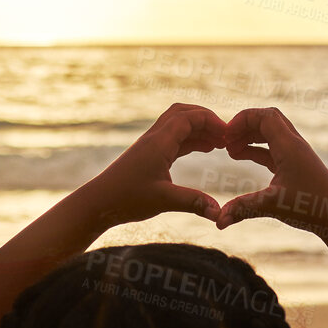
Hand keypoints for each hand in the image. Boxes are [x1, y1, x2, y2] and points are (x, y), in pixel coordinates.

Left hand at [76, 104, 225, 226]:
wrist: (98, 203)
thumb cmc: (126, 199)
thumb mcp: (163, 201)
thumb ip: (193, 203)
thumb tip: (220, 213)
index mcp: (159, 142)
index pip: (188, 117)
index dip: (211, 121)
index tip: (229, 135)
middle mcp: (154, 138)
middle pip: (183, 113)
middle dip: (206, 119)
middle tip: (227, 135)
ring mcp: (151, 146)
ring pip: (178, 125)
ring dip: (199, 130)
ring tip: (221, 143)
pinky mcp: (149, 156)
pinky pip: (174, 139)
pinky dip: (191, 140)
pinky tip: (204, 149)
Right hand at [214, 107, 327, 238]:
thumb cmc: (310, 209)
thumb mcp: (273, 206)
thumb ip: (243, 209)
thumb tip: (218, 221)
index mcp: (289, 146)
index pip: (264, 116)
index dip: (242, 119)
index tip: (225, 135)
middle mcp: (294, 145)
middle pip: (267, 120)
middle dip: (244, 126)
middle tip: (225, 141)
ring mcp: (296, 155)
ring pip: (270, 134)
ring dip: (249, 137)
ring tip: (229, 152)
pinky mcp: (296, 165)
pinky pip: (273, 149)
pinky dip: (256, 149)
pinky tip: (242, 157)